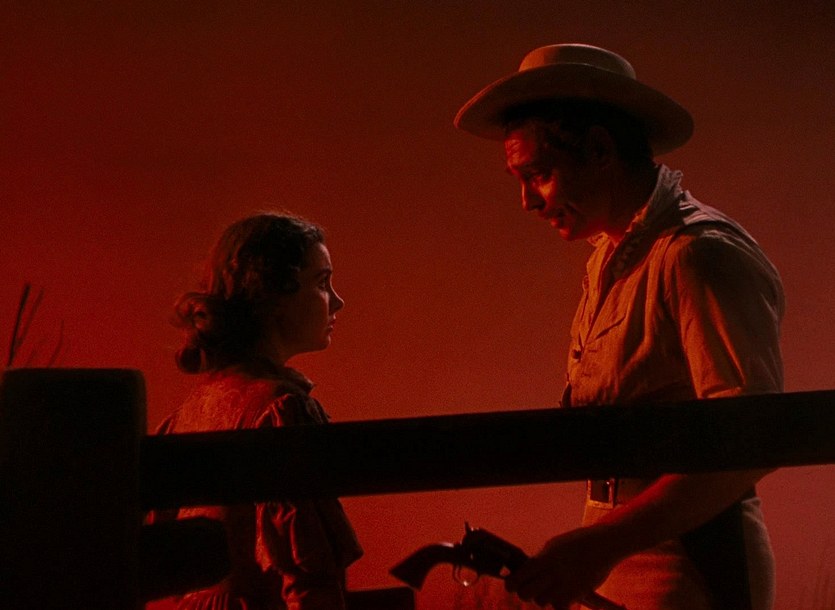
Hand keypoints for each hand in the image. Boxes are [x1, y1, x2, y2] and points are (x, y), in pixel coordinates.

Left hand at [505, 526, 621, 608]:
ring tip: (551, 589)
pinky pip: (559, 606)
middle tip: (531, 590)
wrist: (603, 544)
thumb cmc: (577, 543)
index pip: (519, 577)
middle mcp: (552, 571)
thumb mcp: (554, 545)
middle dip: (526, 593)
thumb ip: (540, 559)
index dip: (512, 584)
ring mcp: (565, 583)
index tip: (511, 586)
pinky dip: (559, 603)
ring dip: (544, 598)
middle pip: (527, 594)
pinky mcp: (578, 592)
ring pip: (542, 602)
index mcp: (544, 557)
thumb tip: (525, 571)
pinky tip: (563, 594)